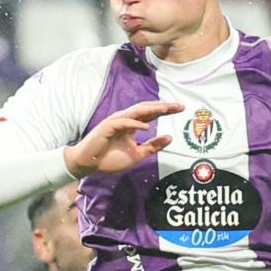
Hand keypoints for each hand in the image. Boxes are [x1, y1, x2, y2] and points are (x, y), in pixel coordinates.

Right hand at [63, 100, 184, 177]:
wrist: (89, 164)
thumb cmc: (110, 158)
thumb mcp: (138, 154)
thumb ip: (153, 146)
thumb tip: (170, 137)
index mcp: (133, 125)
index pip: (152, 114)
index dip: (166, 111)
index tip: (181, 109)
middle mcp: (126, 120)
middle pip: (147, 109)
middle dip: (163, 106)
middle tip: (179, 106)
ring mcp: (116, 121)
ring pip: (136, 112)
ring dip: (151, 110)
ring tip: (166, 109)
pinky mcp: (107, 127)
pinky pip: (123, 123)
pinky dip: (135, 124)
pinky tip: (146, 127)